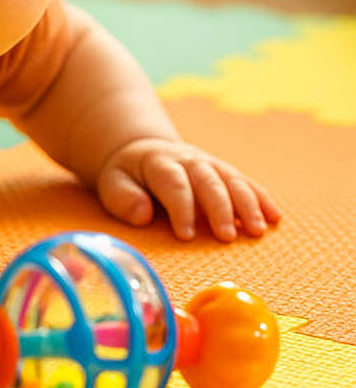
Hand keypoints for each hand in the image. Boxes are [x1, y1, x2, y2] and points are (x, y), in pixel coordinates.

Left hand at [95, 137, 282, 241]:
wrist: (143, 150)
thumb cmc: (128, 175)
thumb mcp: (112, 182)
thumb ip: (123, 198)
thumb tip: (142, 215)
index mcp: (159, 163)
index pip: (173, 183)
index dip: (181, 208)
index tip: (186, 235)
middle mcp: (188, 160)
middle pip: (208, 181)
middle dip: (220, 208)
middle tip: (227, 237)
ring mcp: (210, 163)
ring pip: (233, 180)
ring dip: (248, 204)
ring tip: (258, 231)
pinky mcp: (224, 171)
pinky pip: (246, 182)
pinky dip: (262, 198)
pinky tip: (275, 217)